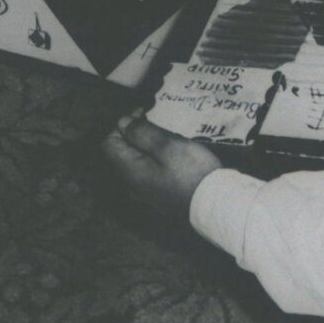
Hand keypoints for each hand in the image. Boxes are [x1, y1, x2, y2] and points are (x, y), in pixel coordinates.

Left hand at [101, 110, 224, 223]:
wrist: (215, 207)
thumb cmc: (191, 173)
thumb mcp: (167, 145)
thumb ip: (141, 133)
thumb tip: (122, 122)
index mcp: (129, 171)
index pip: (108, 144)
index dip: (122, 125)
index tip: (145, 116)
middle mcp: (131, 186)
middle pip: (122, 154)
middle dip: (135, 136)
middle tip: (158, 125)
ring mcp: (144, 195)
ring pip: (136, 165)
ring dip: (147, 148)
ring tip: (168, 138)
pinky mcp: (158, 200)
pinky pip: (148, 176)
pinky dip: (155, 162)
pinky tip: (173, 158)